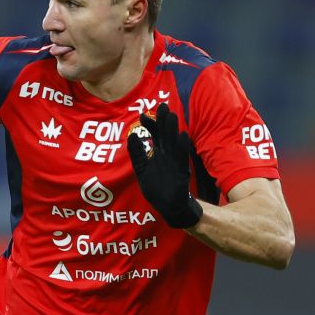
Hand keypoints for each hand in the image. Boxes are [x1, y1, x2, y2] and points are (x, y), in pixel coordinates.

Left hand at [127, 103, 202, 228]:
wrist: (170, 207)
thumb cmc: (157, 189)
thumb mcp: (142, 170)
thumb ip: (137, 154)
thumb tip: (132, 135)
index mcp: (158, 153)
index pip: (155, 135)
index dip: (150, 125)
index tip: (142, 115)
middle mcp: (168, 155)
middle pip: (166, 135)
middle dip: (164, 121)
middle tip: (162, 106)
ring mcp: (176, 163)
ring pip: (174, 144)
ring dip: (173, 130)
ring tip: (172, 116)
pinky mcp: (182, 172)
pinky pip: (182, 159)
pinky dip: (182, 148)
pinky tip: (183, 137)